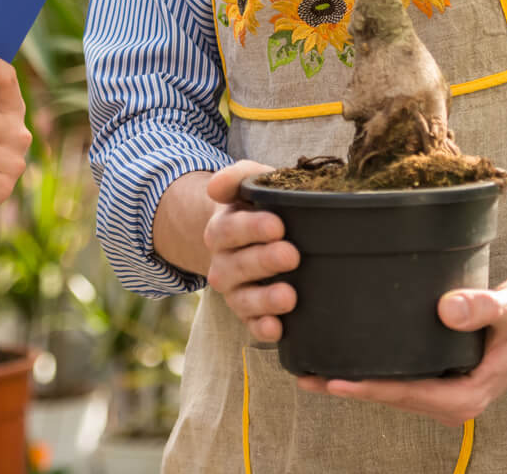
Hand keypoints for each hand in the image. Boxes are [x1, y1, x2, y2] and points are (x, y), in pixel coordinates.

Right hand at [203, 160, 296, 342]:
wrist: (250, 237)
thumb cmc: (258, 205)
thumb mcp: (250, 182)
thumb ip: (236, 176)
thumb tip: (215, 187)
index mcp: (223, 228)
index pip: (231, 229)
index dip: (252, 228)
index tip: (278, 225)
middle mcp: (224, 262)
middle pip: (238, 265)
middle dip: (264, 261)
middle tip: (291, 255)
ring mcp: (235, 290)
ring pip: (243, 300)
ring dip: (264, 300)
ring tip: (289, 296)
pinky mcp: (248, 314)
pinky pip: (251, 325)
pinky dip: (262, 329)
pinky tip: (277, 329)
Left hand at [294, 278, 506, 426]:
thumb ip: (483, 306)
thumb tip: (448, 309)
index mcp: (467, 395)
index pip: (407, 394)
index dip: (369, 388)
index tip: (332, 381)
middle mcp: (454, 400)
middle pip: (392, 397)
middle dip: (350, 388)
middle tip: (304, 374)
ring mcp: (446, 391)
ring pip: (392, 391)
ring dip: (355, 380)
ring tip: (310, 369)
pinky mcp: (441, 376)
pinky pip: (400, 379)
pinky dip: (373, 370)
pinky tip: (345, 356)